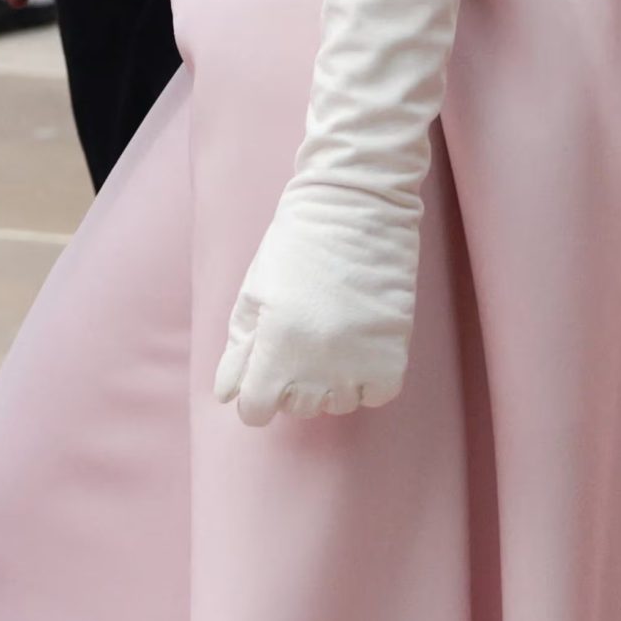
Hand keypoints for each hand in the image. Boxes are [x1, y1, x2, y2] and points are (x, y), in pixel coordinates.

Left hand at [214, 182, 419, 426]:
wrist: (355, 210)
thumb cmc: (295, 246)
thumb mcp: (255, 292)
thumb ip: (240, 349)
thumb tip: (226, 394)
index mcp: (276, 345)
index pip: (255, 410)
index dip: (253, 396)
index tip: (259, 377)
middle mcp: (317, 364)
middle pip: (296, 408)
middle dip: (289, 382)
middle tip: (296, 338)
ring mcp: (359, 364)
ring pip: (335, 404)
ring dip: (327, 382)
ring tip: (328, 337)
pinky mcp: (394, 359)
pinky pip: (374, 395)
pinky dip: (365, 380)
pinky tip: (357, 346)